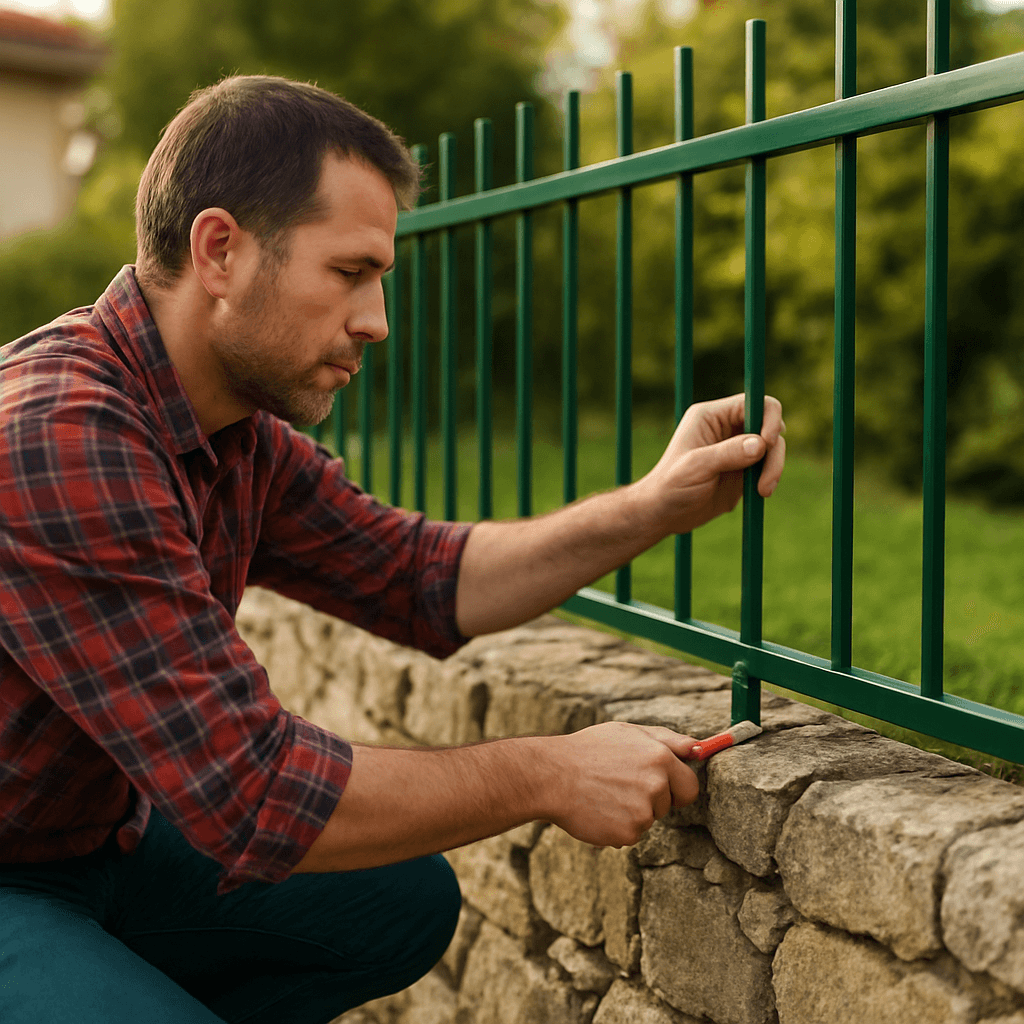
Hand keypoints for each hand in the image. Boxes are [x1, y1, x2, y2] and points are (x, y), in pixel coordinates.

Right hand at [540, 722, 699, 847]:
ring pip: (648, 819)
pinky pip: (631, 834)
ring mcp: (643, 812)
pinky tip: (598, 809)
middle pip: (669, 805)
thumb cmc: (589, 750)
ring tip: (604, 794)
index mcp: (660, 758)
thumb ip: (669, 740)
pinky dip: (617, 826)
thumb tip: (700, 749)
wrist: (552, 776)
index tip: (661, 787)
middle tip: (623, 787)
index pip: (690, 786)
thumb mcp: (628, 732)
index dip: (676, 788)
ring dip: (632, 812)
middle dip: (654, 800)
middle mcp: (656, 785)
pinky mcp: (628, 833)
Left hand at [634, 393, 785, 535]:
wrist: (664, 514)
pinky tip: (759, 494)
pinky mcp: (744, 468)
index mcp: (711, 416)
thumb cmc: (671, 486)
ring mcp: (737, 447)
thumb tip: (761, 444)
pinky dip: (770, 477)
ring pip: (772, 447)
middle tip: (765, 481)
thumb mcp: (696, 467)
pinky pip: (769, 465)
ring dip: (774, 467)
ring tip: (762, 491)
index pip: (752, 403)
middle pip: (769, 425)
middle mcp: (726, 427)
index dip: (768, 418)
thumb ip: (727, 453)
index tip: (768, 443)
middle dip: (774, 451)